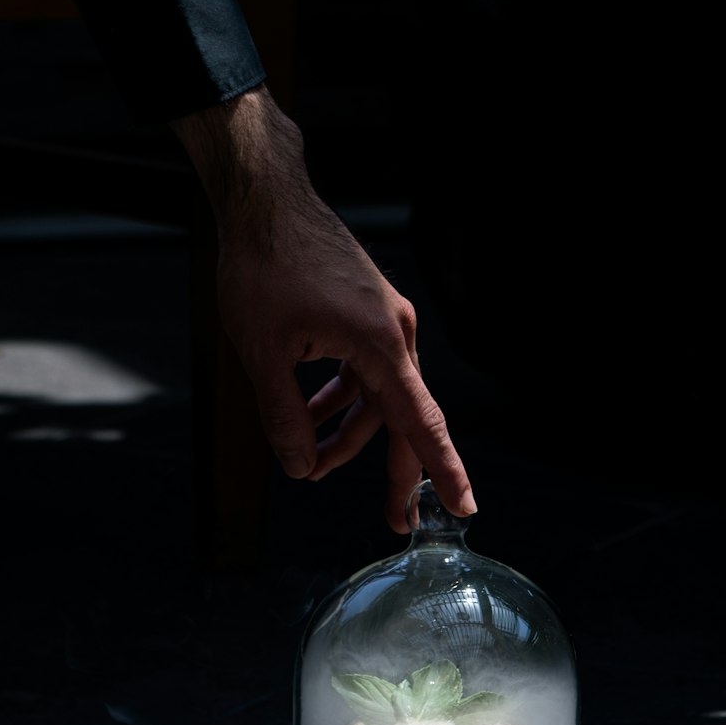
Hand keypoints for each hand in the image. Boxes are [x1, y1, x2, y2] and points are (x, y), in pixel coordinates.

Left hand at [172, 87, 476, 532]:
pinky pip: (363, 370)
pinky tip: (309, 413)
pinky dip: (340, 397)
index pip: (420, 422)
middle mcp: (394, 333)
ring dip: (346, 430)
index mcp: (381, 344)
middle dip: (392, 470)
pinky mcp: (366, 314)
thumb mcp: (262, 351)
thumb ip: (283, 415)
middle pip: (401, 417)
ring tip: (309, 461)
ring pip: (376, 396)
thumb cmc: (265, 266)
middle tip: (396, 521)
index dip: (442, 470)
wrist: (266, 203)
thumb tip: (298, 466)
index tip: (463, 506)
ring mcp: (383, 322)